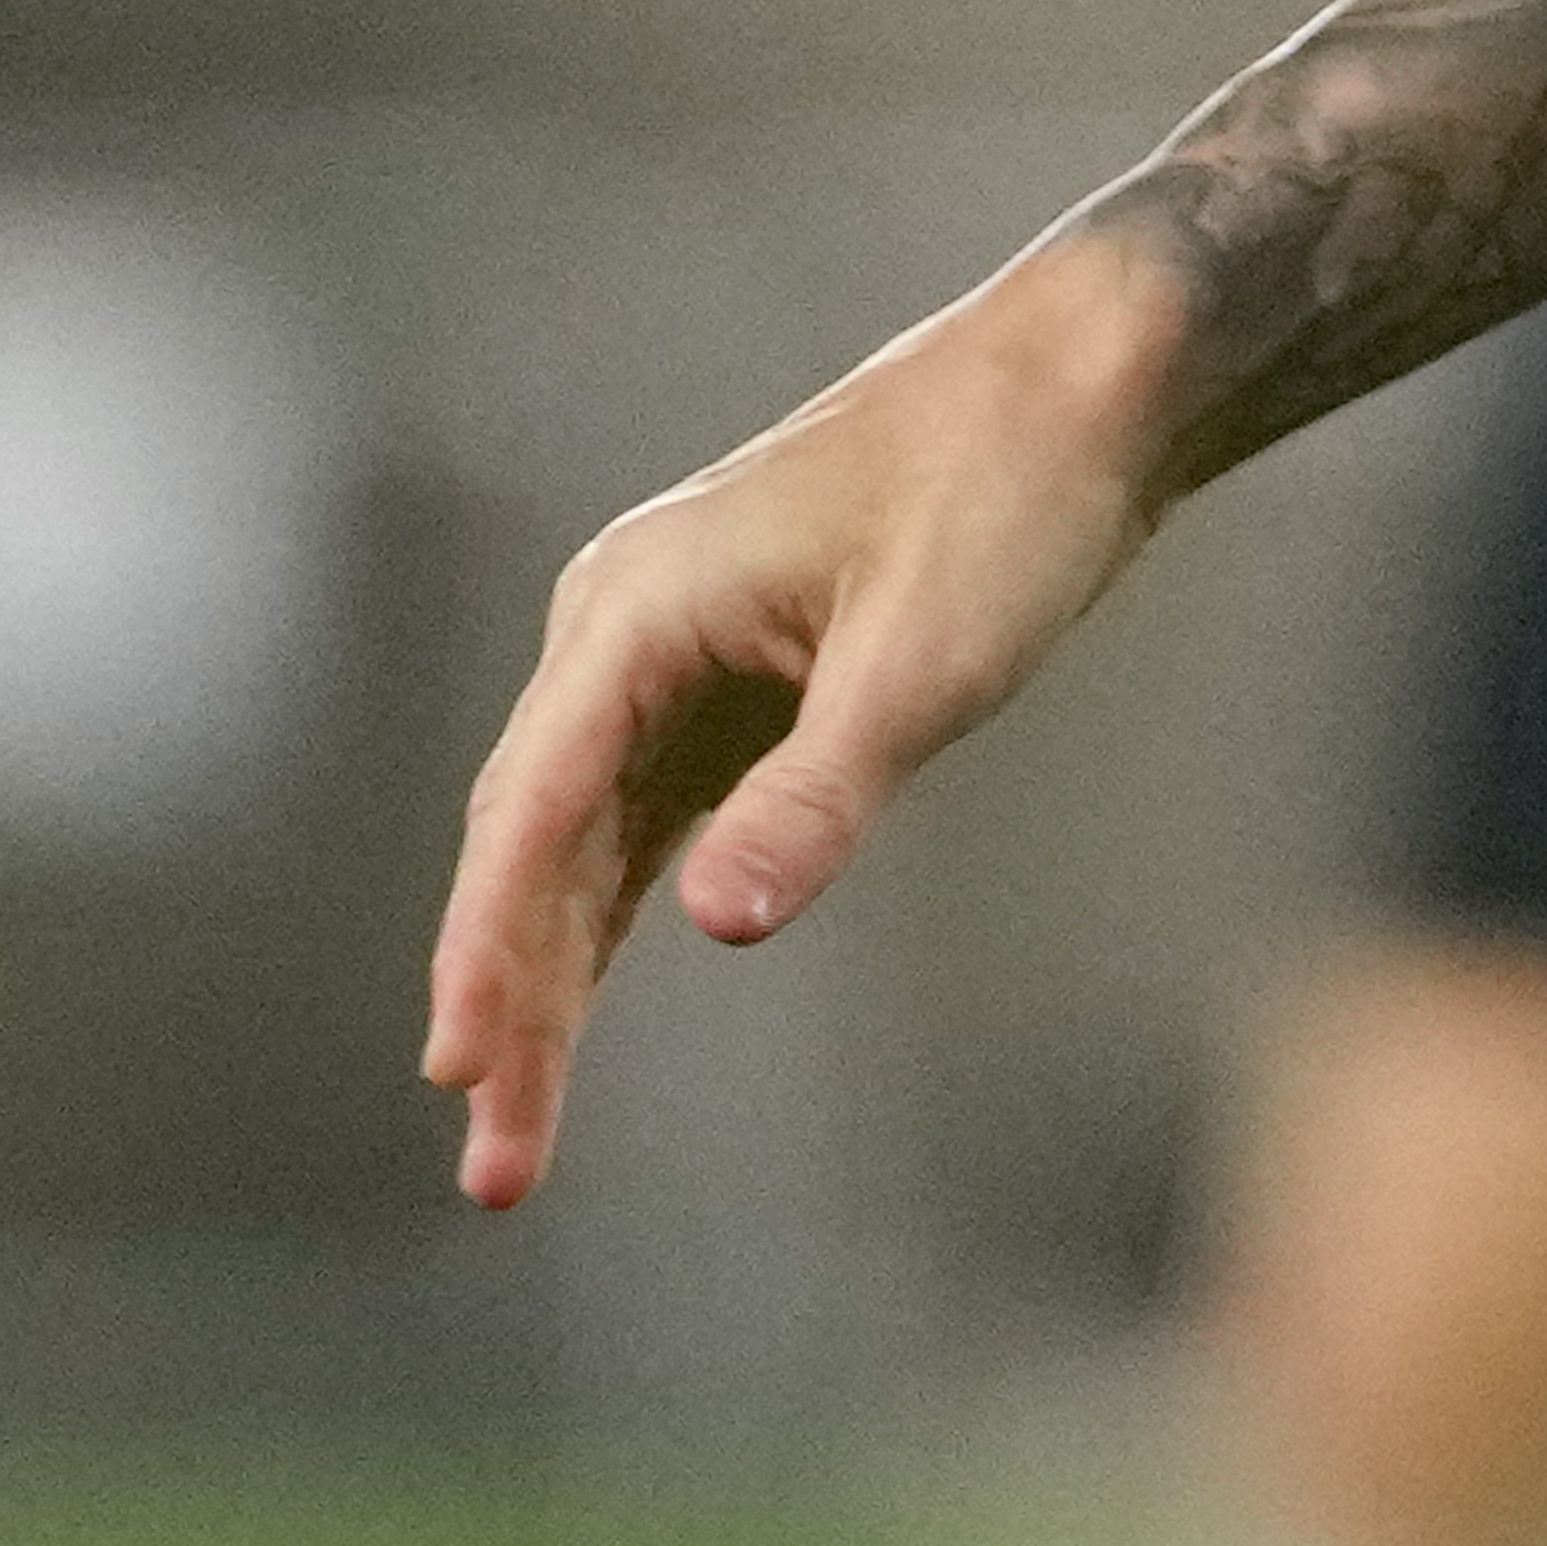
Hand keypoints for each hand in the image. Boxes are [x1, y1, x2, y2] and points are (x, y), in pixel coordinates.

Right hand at [418, 248, 1166, 1211]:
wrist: (1086, 379)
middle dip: (509, 1002)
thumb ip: (819, 795)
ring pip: (578, 842)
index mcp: (636, 609)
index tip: (459, 1072)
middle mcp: (620, 626)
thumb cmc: (1009, 493)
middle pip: (534, 845)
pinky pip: (638, 815)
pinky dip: (609, 912)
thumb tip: (719, 926)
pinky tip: (581, 1006)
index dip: (489, 953)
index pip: (529, 814)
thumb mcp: (927, 658)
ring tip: (517, 1125)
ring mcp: (666, 649)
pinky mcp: (726, 674)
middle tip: (497, 1166)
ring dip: (550, 975)